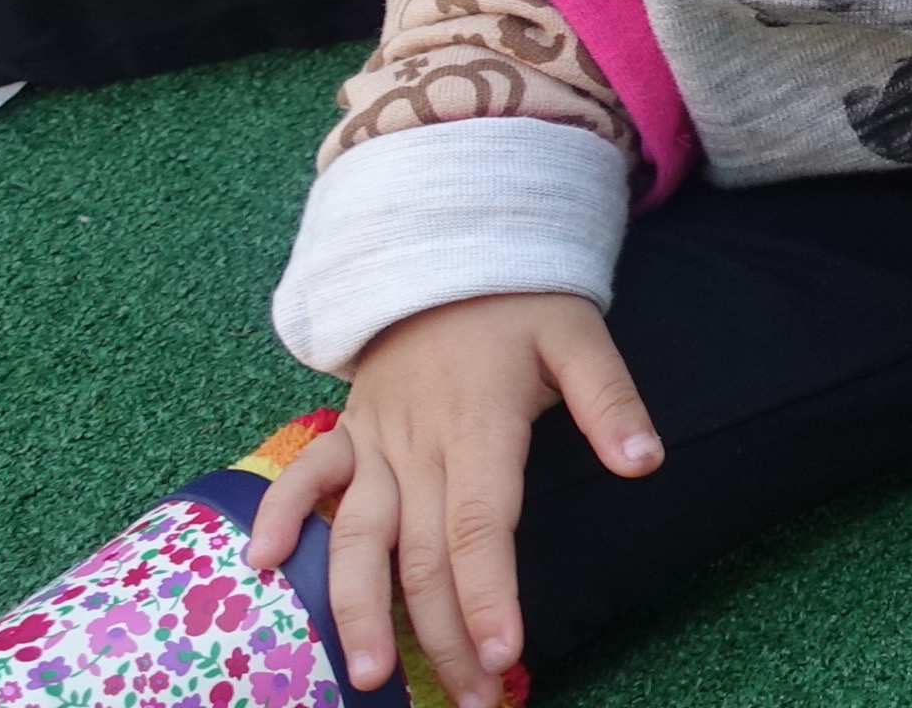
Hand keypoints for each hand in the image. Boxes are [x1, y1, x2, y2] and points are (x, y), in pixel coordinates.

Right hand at [249, 292, 659, 706]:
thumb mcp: (580, 337)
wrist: (451, 248)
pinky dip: (278, 516)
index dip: (488, 593)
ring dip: (356, 608)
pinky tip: (264, 568)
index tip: (503, 654)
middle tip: (469, 700)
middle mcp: (418, 443)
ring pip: (357, 536)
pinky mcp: (346, 433)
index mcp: (480, 425)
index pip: (481, 526)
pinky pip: (304, 477)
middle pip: (422, 554)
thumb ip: (610, 402)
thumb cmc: (523, 304)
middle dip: (442, 633)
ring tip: (367, 678)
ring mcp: (374, 440)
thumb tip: (647, 462)